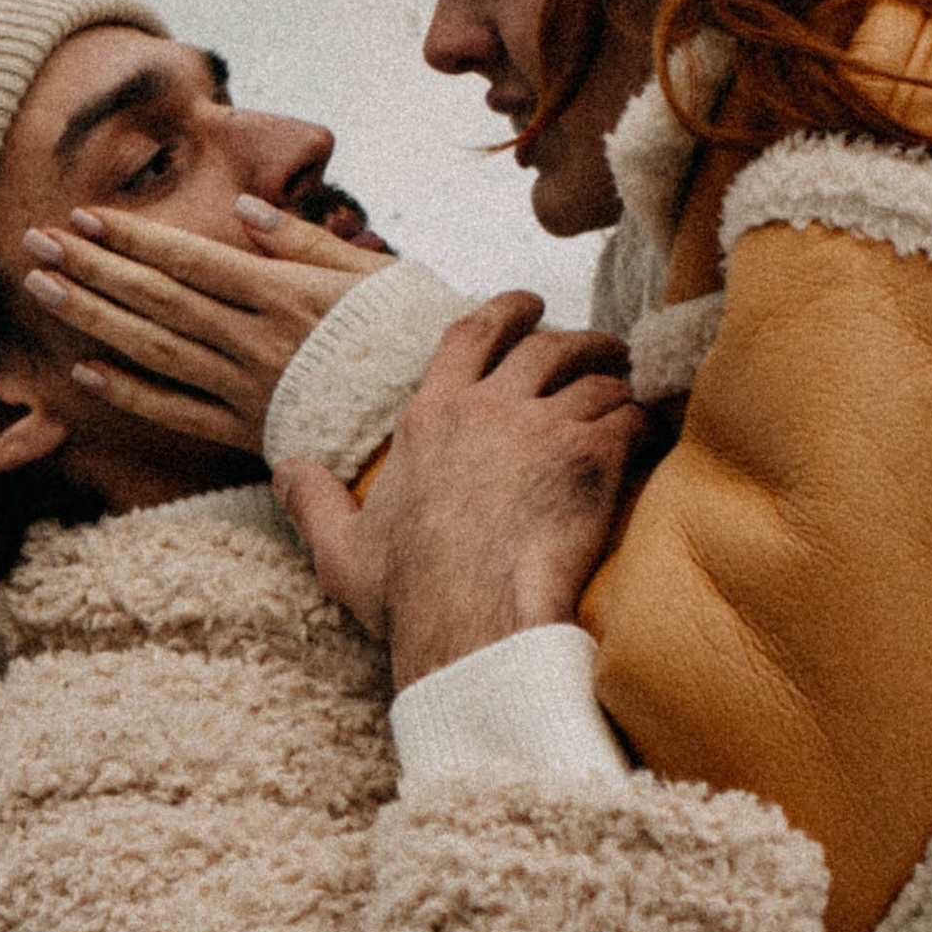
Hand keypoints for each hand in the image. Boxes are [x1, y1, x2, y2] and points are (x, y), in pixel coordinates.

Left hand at [22, 200, 392, 448]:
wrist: (430, 421)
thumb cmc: (405, 334)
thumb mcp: (369, 272)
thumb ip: (303, 242)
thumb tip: (246, 207)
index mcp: (282, 295)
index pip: (191, 260)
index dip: (134, 237)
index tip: (84, 215)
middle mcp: (254, 341)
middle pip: (158, 300)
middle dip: (94, 267)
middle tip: (38, 240)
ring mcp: (244, 389)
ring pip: (155, 350)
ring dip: (94, 318)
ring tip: (44, 289)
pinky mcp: (245, 431)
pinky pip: (175, 412)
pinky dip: (127, 392)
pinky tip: (83, 372)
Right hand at [274, 295, 641, 689]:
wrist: (470, 625)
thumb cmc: (410, 594)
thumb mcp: (342, 549)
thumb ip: (314, 502)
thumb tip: (284, 470)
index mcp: (431, 416)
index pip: (470, 334)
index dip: (504, 310)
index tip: (528, 305)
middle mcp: (487, 408)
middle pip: (545, 345)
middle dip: (578, 337)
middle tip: (600, 345)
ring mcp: (542, 428)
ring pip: (594, 378)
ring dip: (615, 379)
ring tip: (629, 385)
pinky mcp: (589, 458)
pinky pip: (628, 418)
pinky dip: (641, 420)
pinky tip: (647, 433)